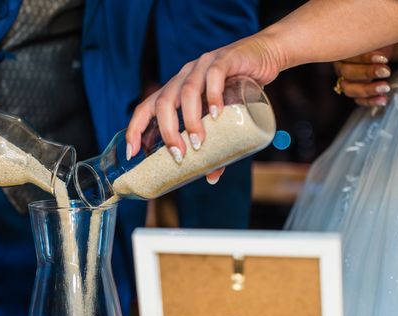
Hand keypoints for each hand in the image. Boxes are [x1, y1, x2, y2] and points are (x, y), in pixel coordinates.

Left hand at [126, 35, 282, 182]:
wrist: (265, 57)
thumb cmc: (238, 91)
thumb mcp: (223, 121)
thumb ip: (216, 145)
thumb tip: (211, 176)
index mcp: (175, 90)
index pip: (146, 108)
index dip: (135, 129)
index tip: (132, 153)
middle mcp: (184, 76)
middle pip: (164, 103)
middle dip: (167, 132)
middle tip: (178, 155)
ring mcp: (203, 65)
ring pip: (187, 92)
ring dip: (190, 120)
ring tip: (199, 142)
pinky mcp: (225, 59)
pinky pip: (214, 76)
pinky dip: (213, 95)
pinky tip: (216, 114)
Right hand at [334, 46, 393, 107]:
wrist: (388, 46)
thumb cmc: (381, 40)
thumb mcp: (378, 37)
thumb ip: (375, 44)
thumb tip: (381, 54)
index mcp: (343, 51)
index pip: (348, 56)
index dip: (364, 58)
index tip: (383, 58)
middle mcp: (341, 67)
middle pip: (347, 74)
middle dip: (367, 73)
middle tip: (386, 71)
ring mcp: (346, 81)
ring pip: (349, 89)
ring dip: (367, 90)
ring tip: (385, 88)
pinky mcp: (355, 91)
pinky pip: (358, 100)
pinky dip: (370, 101)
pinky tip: (383, 100)